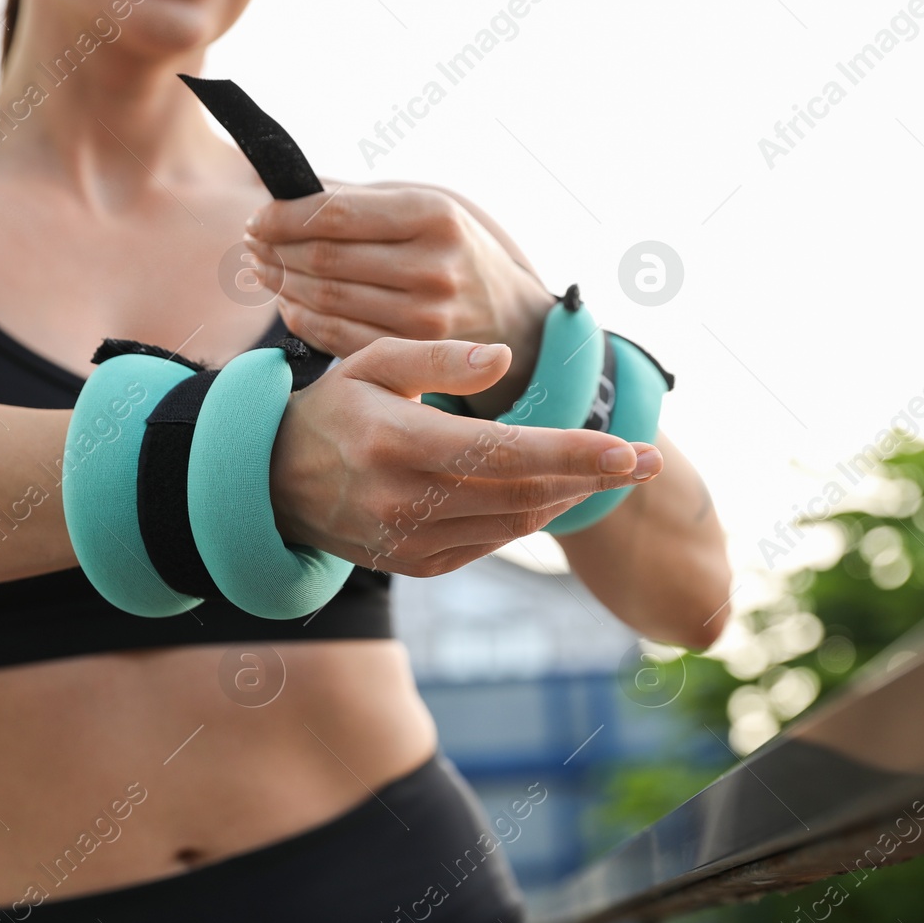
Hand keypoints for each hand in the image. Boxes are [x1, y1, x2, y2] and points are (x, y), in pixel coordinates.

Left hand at [242, 185, 555, 415]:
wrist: (510, 317)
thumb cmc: (453, 250)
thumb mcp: (422, 207)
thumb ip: (357, 198)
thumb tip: (284, 187)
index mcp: (433, 216)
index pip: (336, 214)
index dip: (284, 217)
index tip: (257, 218)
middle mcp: (432, 267)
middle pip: (325, 259)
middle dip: (275, 250)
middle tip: (250, 244)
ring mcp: (424, 317)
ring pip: (325, 299)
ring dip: (281, 283)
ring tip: (261, 269)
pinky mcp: (411, 353)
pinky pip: (336, 336)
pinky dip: (302, 318)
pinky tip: (288, 301)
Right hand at [269, 336, 662, 576]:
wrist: (272, 485)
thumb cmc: (333, 409)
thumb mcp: (372, 363)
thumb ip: (438, 357)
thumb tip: (502, 358)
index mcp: (399, 444)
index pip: (507, 452)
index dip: (576, 453)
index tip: (632, 451)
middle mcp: (406, 501)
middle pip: (525, 492)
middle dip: (595, 476)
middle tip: (651, 460)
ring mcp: (412, 542)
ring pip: (515, 521)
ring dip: (569, 496)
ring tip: (610, 471)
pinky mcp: (418, 565)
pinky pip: (492, 541)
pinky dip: (530, 515)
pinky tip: (554, 490)